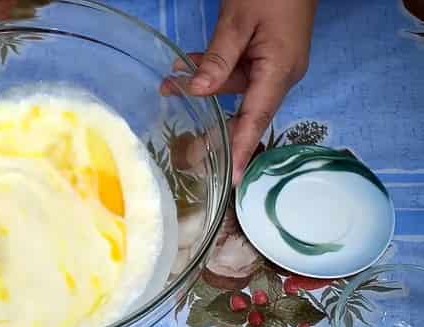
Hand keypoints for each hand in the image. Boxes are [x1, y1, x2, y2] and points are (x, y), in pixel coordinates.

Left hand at [187, 0, 316, 183]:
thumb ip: (218, 58)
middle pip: (243, 107)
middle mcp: (281, 75)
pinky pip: (239, 70)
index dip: (242, 150)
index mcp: (279, 71)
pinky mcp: (268, 55)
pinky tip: (188, 64)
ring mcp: (276, 65)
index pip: (256, 119)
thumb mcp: (238, 22)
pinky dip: (215, 68)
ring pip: (235, 86)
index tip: (233, 180)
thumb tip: (199, 91)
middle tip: (181, 138)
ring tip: (169, 82)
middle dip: (209, 117)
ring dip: (204, 84)